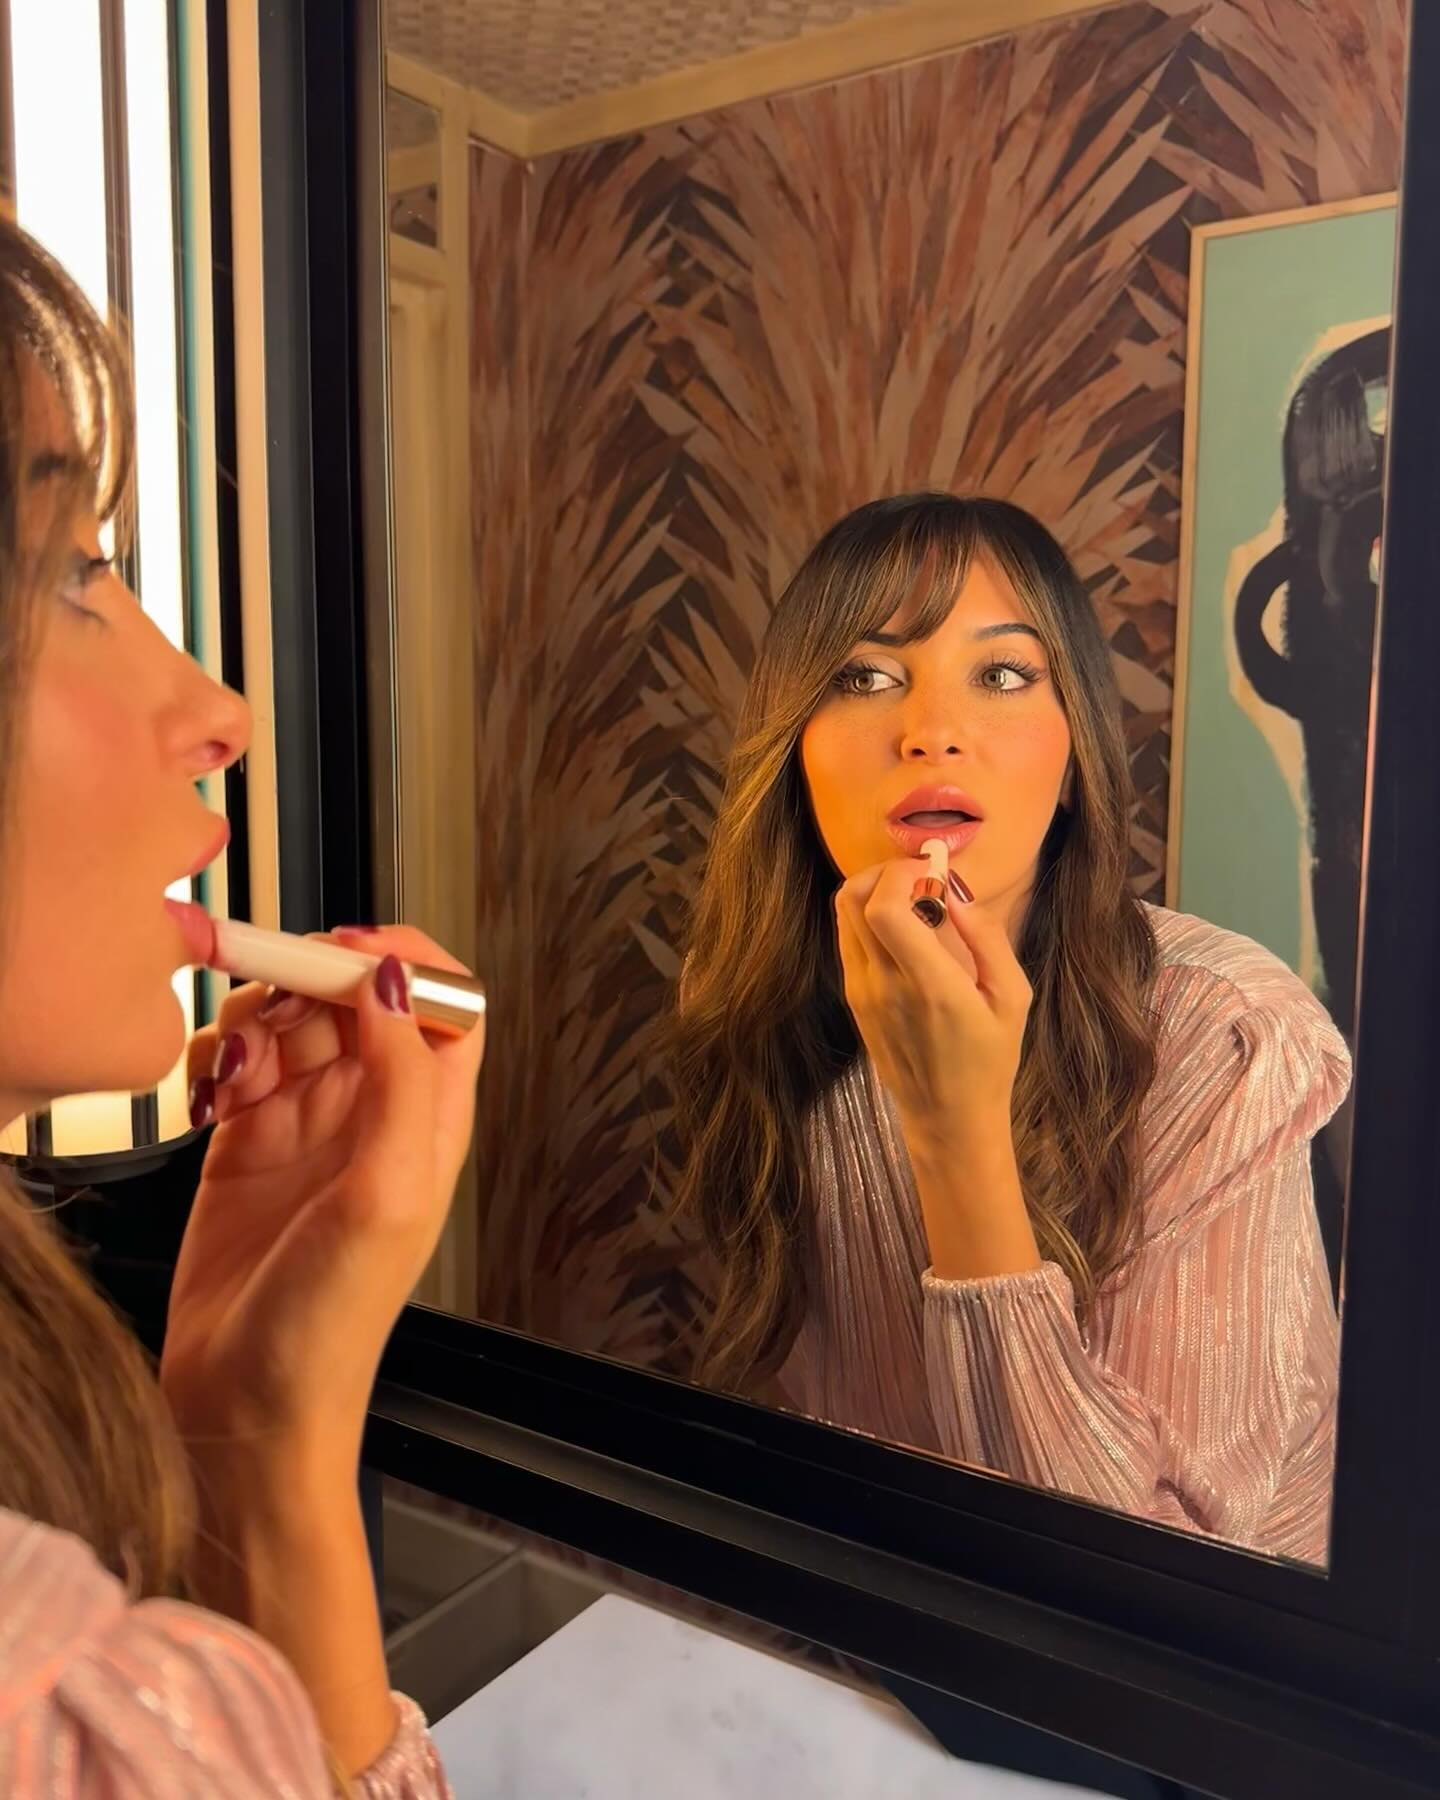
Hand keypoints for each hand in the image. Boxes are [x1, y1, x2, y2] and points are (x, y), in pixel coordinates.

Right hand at [159, 926, 485, 1462]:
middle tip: (267, 1009)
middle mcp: (374, 1111)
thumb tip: (395, 982)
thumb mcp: (386, 1194)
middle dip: (309, 982)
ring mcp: (309, 1122)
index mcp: (430, 1118)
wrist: (247, 1403)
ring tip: (233, 1071)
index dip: (400, 962)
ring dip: (255, 1020)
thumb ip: (402, 1080)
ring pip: (291, 1019)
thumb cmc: (332, 1325)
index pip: (444, 1001)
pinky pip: (236, 1062)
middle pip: (355, 996)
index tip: (342, 955)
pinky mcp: (247, 1140)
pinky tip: (207, 1097)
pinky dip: (216, 1057)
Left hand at [835, 859, 1031, 1156]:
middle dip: (884, 872)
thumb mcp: (1012, 997)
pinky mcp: (853, 1000)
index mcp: (928, 984)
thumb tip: (955, 890)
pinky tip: (902, 928)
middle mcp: (883, 984)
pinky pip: (848, 939)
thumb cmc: (990, 1060)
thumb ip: (987, 938)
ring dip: (872, 892)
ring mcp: (860, 992)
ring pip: (843, 915)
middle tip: (920, 875)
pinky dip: (866, 918)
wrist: (948, 1118)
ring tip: (912, 897)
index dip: (902, 873)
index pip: (885, 907)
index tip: (933, 871)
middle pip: (852, 899)